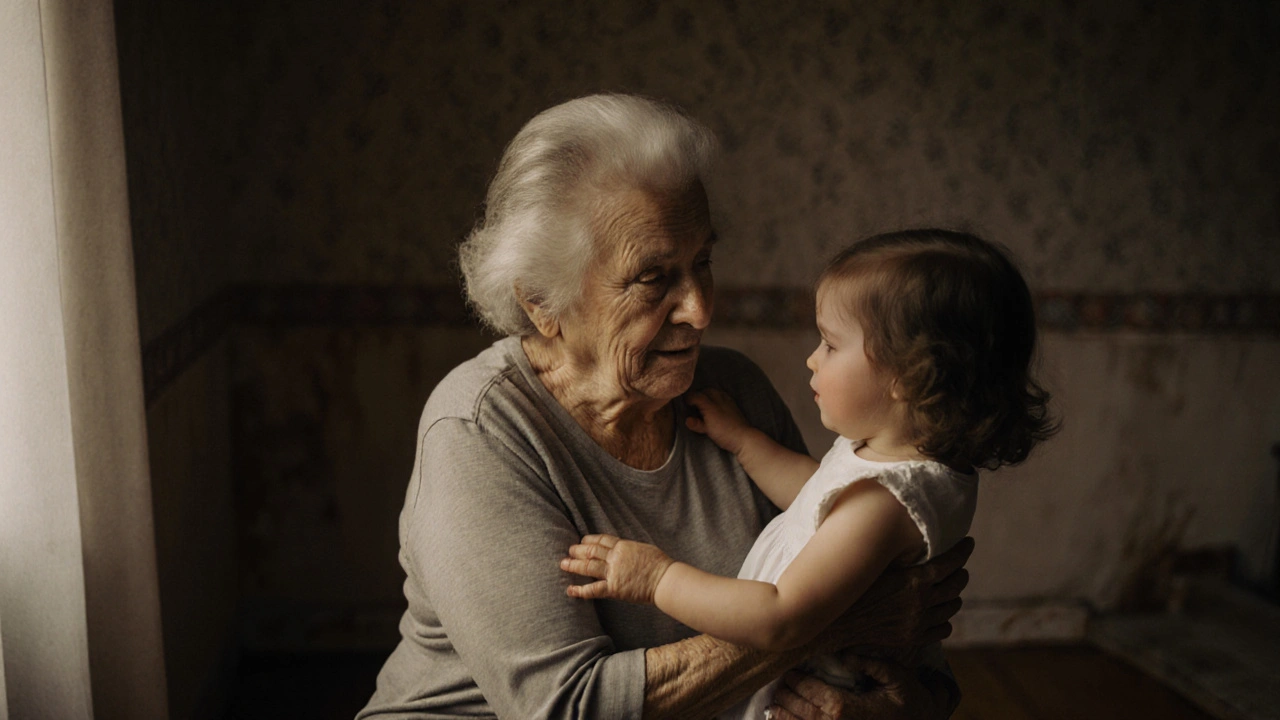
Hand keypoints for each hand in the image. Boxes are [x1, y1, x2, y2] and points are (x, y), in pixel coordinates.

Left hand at [561, 534, 673, 604]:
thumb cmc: (660, 564)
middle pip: (591, 551)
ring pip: (588, 566)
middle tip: (569, 551)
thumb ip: (630, 549)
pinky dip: (580, 590)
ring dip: (574, 565)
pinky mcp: (614, 588)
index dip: (589, 540)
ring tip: (563, 564)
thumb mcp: (644, 549)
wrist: (664, 579)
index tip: (582, 541)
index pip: (602, 540)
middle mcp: (615, 557)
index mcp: (623, 546)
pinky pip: (593, 589)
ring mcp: (613, 572)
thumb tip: (624, 550)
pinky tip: (570, 590)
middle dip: (578, 550)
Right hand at [685, 389, 753, 454]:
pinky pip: (722, 394)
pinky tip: (715, 403)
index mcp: (710, 405)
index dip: (688, 398)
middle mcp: (718, 399)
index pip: (695, 396)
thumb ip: (697, 424)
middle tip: (693, 403)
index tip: (685, 403)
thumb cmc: (724, 433)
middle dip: (698, 394)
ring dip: (707, 394)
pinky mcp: (733, 403)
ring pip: (714, 391)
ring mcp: (727, 400)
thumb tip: (687, 420)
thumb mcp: (708, 430)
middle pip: (705, 390)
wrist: (743, 437)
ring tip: (703, 402)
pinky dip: (716, 396)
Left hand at [768, 659, 950, 719]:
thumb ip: (869, 662)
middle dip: (789, 698)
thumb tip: (843, 654)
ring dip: (786, 717)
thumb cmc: (909, 699)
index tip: (789, 673)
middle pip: (806, 713)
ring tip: (773, 706)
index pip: (816, 695)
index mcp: (852, 709)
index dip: (799, 684)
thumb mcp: (896, 675)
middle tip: (779, 685)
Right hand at [822, 537, 972, 651]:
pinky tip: (939, 613)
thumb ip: (901, 557)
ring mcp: (919, 623)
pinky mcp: (913, 639)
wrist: (836, 623)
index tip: (968, 542)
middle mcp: (921, 602)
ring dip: (953, 595)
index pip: (951, 562)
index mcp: (914, 580)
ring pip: (952, 607)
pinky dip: (945, 619)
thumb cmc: (852, 588)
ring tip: (949, 588)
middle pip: (956, 584)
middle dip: (961, 572)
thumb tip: (916, 540)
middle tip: (959, 566)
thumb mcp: (878, 566)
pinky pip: (943, 628)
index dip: (963, 550)